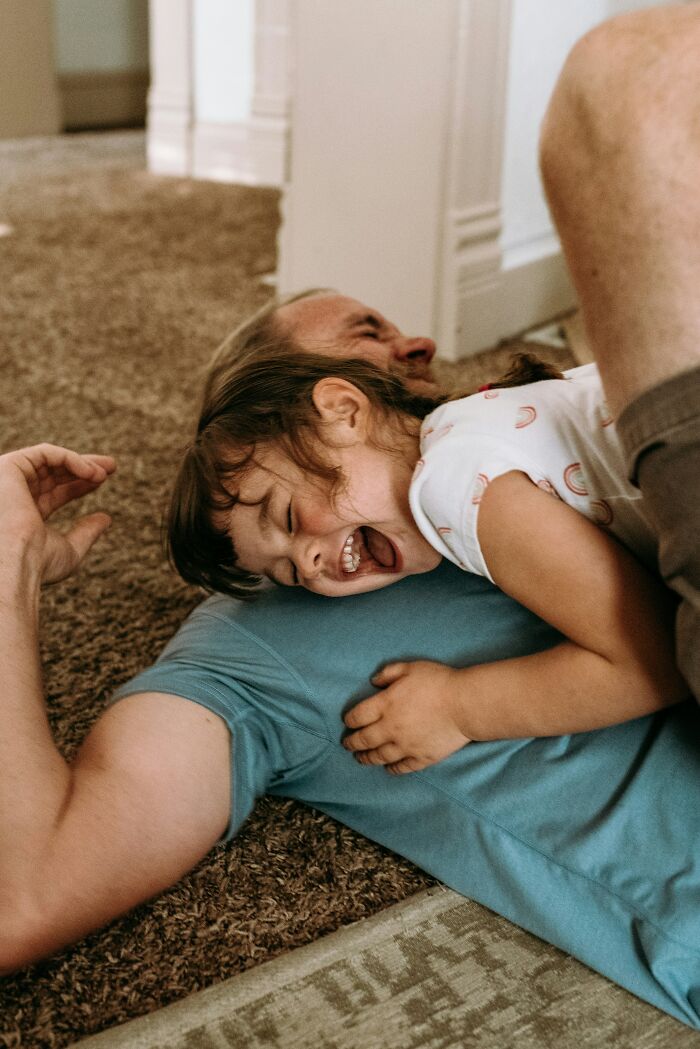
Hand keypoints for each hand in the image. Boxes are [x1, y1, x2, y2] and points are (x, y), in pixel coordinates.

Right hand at [0, 444, 115, 584]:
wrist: (15, 561)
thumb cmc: (37, 563)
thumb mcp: (69, 550)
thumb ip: (86, 533)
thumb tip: (106, 519)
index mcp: (23, 515)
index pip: (54, 492)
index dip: (79, 484)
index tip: (103, 480)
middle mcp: (13, 496)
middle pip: (53, 472)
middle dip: (84, 467)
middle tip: (112, 466)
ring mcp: (8, 481)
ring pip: (50, 460)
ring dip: (81, 462)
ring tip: (106, 470)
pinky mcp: (8, 468)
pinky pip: (44, 453)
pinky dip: (70, 458)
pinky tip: (91, 471)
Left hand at [343, 660, 471, 774]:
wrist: (465, 704)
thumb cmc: (439, 682)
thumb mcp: (411, 668)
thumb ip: (389, 673)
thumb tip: (374, 680)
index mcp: (386, 705)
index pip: (358, 716)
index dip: (350, 720)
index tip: (348, 722)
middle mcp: (391, 728)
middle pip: (364, 739)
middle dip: (352, 743)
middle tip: (347, 744)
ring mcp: (406, 745)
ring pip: (379, 756)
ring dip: (367, 758)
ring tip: (360, 758)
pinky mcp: (422, 757)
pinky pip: (402, 767)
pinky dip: (392, 769)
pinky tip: (387, 768)